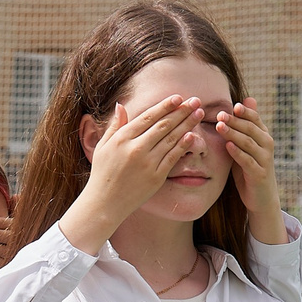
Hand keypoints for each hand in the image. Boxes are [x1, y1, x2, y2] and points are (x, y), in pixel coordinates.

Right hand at [61, 95, 201, 250]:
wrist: (104, 204)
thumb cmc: (102, 174)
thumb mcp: (103, 146)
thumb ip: (115, 126)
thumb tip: (120, 105)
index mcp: (122, 138)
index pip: (148, 116)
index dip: (165, 106)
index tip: (178, 97)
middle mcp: (136, 149)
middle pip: (163, 125)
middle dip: (182, 111)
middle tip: (196, 100)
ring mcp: (147, 163)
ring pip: (171, 138)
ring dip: (187, 124)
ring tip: (199, 113)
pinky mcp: (156, 177)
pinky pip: (173, 157)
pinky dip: (183, 145)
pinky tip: (192, 135)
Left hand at [219, 100, 287, 241]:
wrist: (262, 197)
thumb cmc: (251, 168)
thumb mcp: (248, 145)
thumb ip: (245, 125)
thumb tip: (245, 100)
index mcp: (264, 136)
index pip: (254, 118)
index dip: (244, 111)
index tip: (231, 105)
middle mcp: (267, 145)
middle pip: (250, 129)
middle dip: (234, 121)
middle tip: (219, 115)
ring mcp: (264, 159)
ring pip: (248, 143)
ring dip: (233, 134)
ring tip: (219, 126)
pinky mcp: (259, 173)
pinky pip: (247, 161)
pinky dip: (237, 153)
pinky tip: (227, 146)